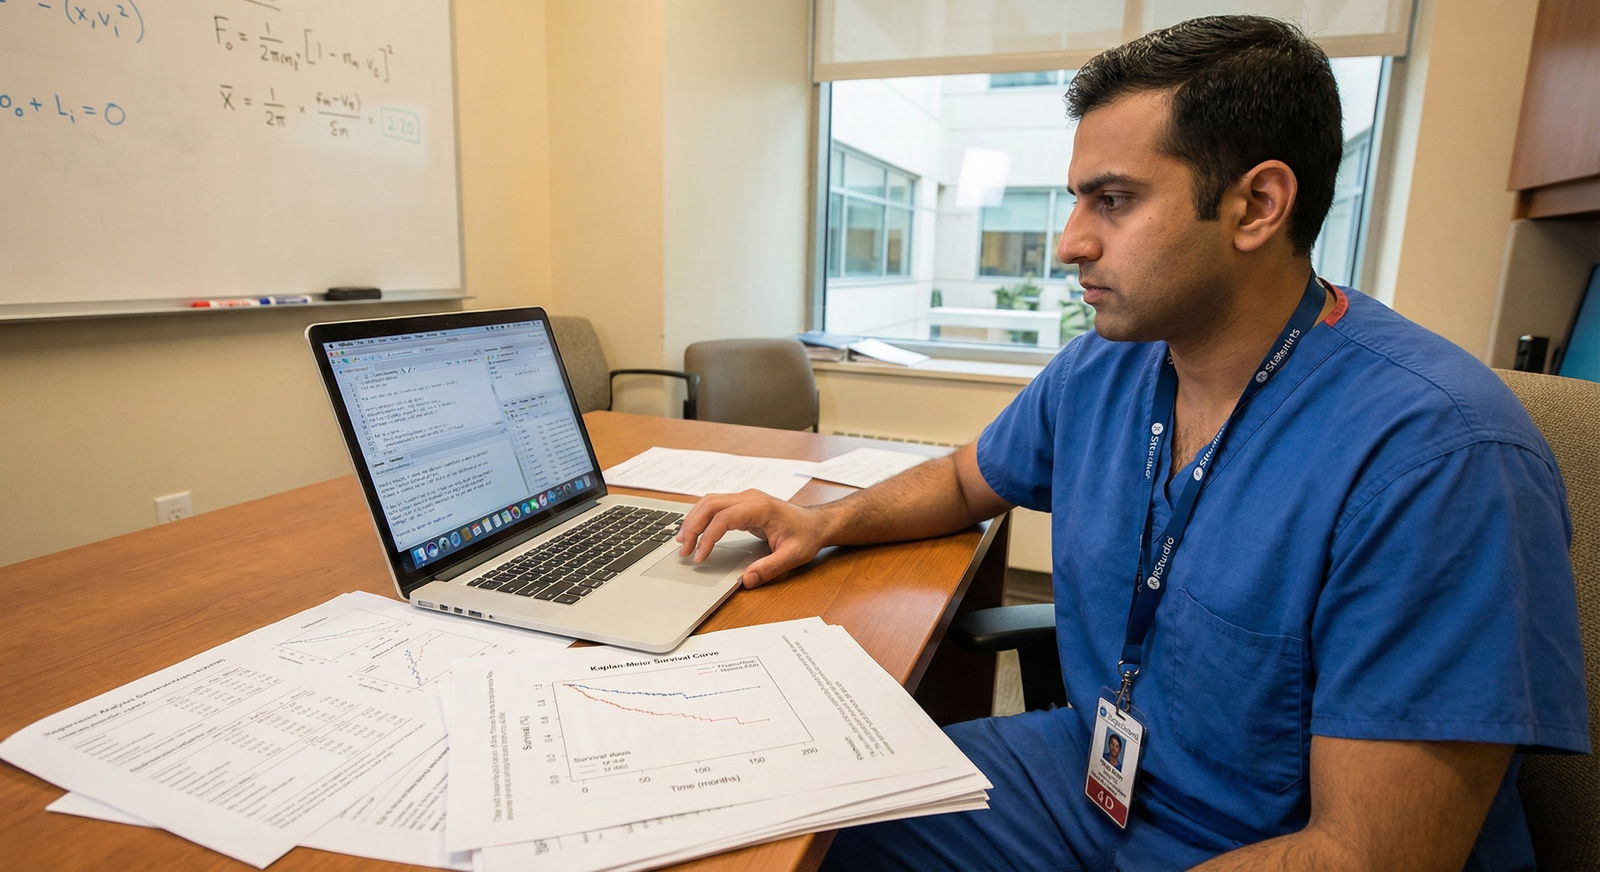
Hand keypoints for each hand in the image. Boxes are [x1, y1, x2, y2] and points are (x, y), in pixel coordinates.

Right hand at [677, 489, 827, 587]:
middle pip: (710, 504)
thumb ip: (770, 567)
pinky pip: (715, 506)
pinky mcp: (742, 504)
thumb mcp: (793, 556)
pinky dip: (701, 517)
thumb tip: (747, 580)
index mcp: (760, 507)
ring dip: (693, 520)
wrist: (816, 523)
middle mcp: (749, 497)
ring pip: (709, 501)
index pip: (724, 518)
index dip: (708, 537)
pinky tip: (694, 532)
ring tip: (682, 542)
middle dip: (692, 526)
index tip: (701, 557)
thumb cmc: (806, 535)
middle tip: (684, 550)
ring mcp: (744, 498)